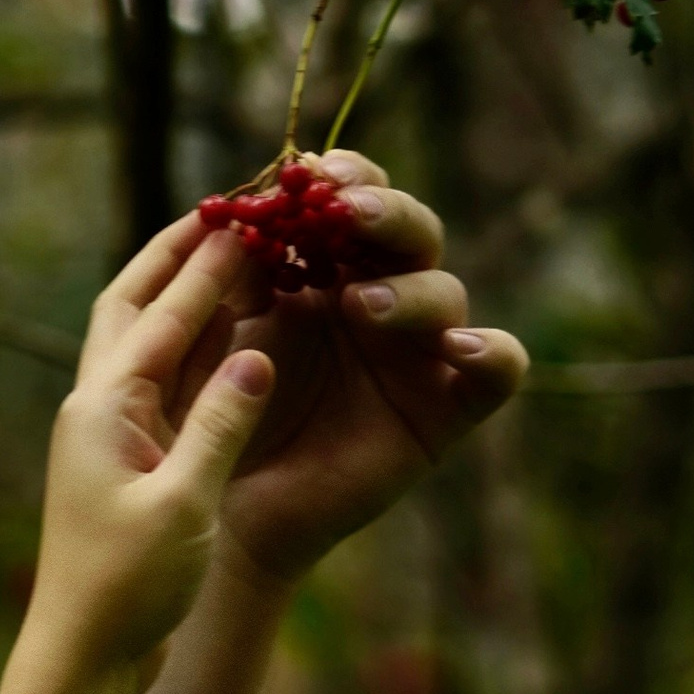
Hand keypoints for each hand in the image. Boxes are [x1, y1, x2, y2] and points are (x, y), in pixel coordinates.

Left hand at [0, 227, 275, 693]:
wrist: (80, 662)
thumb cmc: (125, 593)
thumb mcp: (182, 506)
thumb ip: (219, 423)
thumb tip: (258, 351)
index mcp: (102, 408)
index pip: (160, 311)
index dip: (208, 259)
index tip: (254, 207)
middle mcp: (97, 409)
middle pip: (132, 305)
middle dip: (178, 254)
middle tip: (229, 208)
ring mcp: (108, 436)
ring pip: (144, 340)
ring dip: (185, 294)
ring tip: (234, 253)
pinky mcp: (126, 466)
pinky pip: (161, 383)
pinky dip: (193, 347)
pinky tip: (229, 336)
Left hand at [214, 147, 528, 588]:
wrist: (217, 520)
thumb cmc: (198, 429)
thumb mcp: (198, 344)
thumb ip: (221, 281)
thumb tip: (232, 213)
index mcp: (316, 272)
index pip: (347, 200)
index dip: (338, 178)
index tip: (307, 173)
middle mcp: (374, 300)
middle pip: (406, 230)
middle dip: (381, 211)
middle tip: (346, 213)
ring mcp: (413, 354)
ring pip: (444, 290)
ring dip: (411, 288)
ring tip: (362, 305)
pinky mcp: (442, 411)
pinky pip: (496, 373)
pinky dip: (492, 353)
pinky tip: (459, 350)